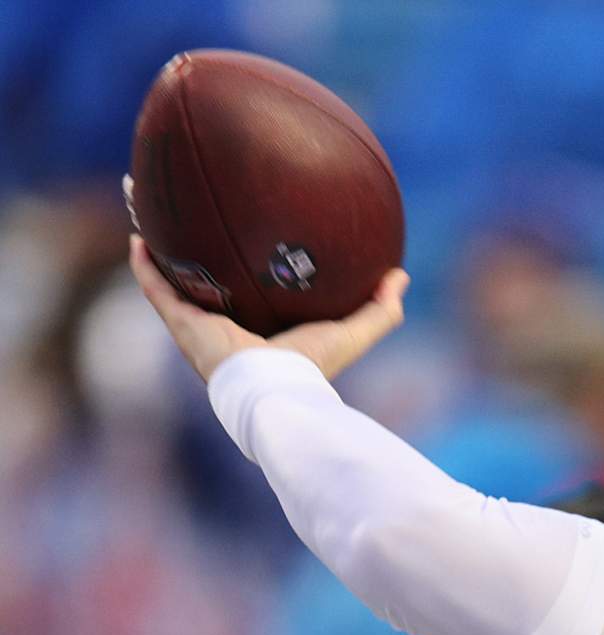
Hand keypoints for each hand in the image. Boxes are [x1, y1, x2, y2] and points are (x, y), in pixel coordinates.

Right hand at [129, 234, 408, 382]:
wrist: (275, 389)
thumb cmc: (314, 366)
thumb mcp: (354, 332)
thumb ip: (381, 308)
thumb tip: (401, 275)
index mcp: (263, 331)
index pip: (252, 296)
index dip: (247, 271)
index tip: (248, 241)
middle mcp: (227, 327)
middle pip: (207, 283)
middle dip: (196, 255)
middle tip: (193, 218)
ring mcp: (200, 327)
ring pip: (172, 281)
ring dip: (160, 250)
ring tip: (151, 214)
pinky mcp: (182, 326)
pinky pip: (157, 289)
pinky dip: (146, 264)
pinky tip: (139, 235)